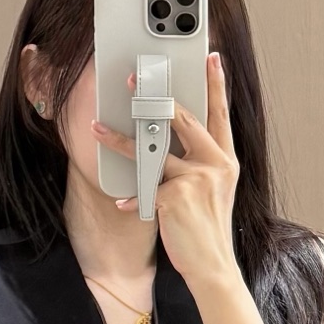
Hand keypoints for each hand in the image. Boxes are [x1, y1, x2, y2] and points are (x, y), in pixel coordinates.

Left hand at [91, 51, 240, 290]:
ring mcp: (196, 179)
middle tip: (134, 81)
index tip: (211, 56)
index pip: (220, 114)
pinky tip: (123, 204)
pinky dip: (133, 198)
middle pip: (182, 120)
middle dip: (155, 98)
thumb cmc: (208, 230)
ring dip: (120, 140)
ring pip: (151, 150)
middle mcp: (214, 164)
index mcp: (225, 160)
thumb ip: (198, 165)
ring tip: (97, 129)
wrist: (213, 267)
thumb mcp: (213, 192)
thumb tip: (166, 141)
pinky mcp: (175, 196)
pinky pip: (144, 189)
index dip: (216, 84)